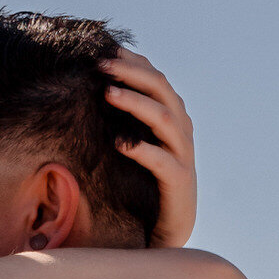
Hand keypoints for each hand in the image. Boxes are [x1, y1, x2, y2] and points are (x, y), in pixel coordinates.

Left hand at [99, 51, 195, 248]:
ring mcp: (183, 154)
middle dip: (131, 73)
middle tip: (101, 64)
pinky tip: (119, 143)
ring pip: (164, 118)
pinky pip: (162, 161)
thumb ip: (124, 118)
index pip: (155, 77)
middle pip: (162, 89)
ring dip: (135, 103)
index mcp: (172, 115)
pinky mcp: (178, 181)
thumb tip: (95, 88)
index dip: (132, 62)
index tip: (104, 50)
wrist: (168, 228)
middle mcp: (181, 129)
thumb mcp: (134, 142)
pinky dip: (142, 149)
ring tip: (108, 93)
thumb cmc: (145, 182)